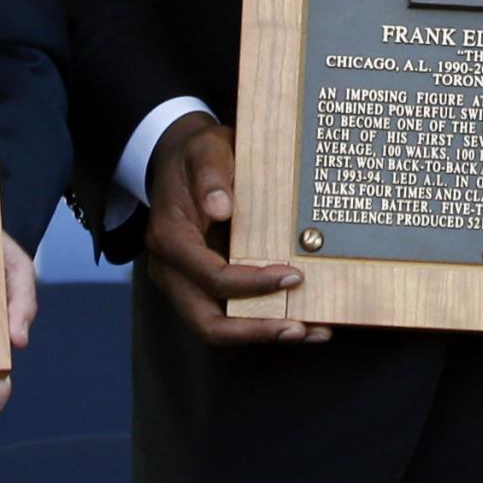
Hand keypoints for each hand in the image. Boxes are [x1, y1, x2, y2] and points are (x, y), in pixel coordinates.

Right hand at [142, 114, 326, 346]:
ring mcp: (185, 283)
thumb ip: (211, 175)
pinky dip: (263, 323)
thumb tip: (221, 207)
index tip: (292, 276)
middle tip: (300, 328)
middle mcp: (171, 270)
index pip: (210, 276)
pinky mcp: (204, 287)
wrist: (182, 160)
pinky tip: (302, 322)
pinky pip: (230, 315)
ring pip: (219, 327)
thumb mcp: (205, 148)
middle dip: (255, 330)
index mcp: (169, 238)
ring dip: (264, 334)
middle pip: (207, 322)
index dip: (251, 283)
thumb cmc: (197, 154)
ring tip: (312, 331)